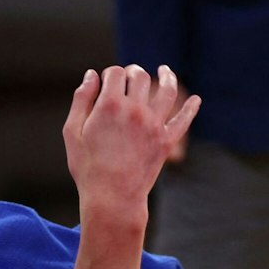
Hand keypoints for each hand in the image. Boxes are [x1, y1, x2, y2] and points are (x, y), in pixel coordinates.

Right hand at [63, 65, 201, 215]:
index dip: (110, 74)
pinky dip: (191, 108)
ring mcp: (154, 124)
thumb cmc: (88, 167)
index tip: (107, 82)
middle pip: (140, 76)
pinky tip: (196, 99)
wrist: (112, 198)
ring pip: (166, 90)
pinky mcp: (166, 141)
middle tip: (130, 76)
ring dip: (166, 77)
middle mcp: (135, 110)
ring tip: (164, 71)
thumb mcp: (73, 132)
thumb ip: (82, 99)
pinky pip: (184, 120)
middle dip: (133, 72)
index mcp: (110, 105)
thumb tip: (92, 75)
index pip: (115, 73)